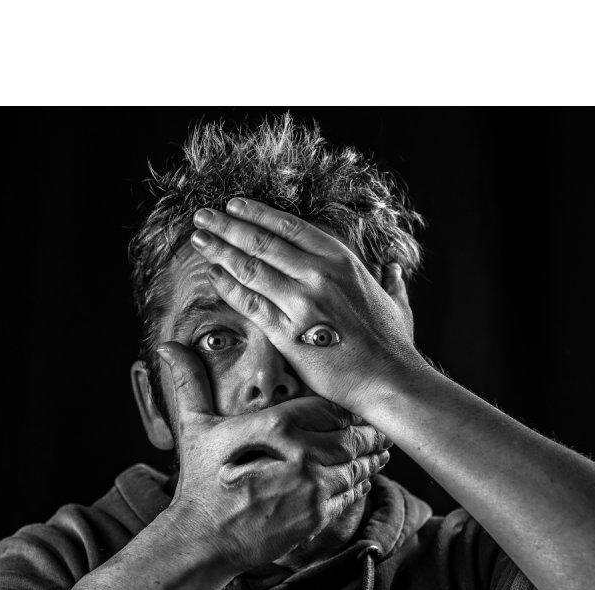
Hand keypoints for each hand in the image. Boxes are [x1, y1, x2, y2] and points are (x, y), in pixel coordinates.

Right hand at [156, 341, 389, 572]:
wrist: (203, 540)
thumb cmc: (199, 482)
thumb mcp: (194, 429)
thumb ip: (190, 383)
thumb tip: (168, 347)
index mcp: (275, 427)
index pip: (325, 407)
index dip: (345, 406)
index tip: (357, 404)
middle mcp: (301, 455)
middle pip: (350, 436)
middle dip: (367, 432)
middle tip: (380, 427)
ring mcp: (312, 488)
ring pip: (356, 465)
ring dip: (371, 457)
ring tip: (380, 450)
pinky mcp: (318, 516)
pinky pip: (350, 493)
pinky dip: (362, 483)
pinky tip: (364, 477)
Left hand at [189, 198, 425, 417]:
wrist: (388, 380)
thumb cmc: (393, 345)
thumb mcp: (395, 303)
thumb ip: (391, 282)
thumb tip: (394, 269)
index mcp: (341, 261)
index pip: (290, 227)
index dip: (257, 214)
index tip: (234, 205)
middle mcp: (318, 274)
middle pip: (262, 242)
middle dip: (227, 225)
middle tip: (203, 215)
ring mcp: (301, 303)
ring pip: (250, 269)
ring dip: (219, 250)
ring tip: (198, 239)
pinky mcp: (287, 333)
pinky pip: (250, 304)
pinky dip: (228, 287)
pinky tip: (213, 276)